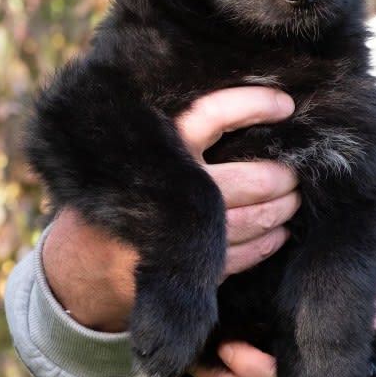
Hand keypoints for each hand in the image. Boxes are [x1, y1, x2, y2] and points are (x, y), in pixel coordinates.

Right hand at [42, 87, 298, 330]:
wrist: (78, 264)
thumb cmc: (119, 193)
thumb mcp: (133, 152)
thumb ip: (177, 134)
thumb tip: (246, 109)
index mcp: (154, 150)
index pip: (213, 114)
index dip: (253, 105)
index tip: (286, 104)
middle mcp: (166, 188)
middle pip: (246, 180)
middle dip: (281, 177)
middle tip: (296, 173)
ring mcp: (174, 236)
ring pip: (248, 220)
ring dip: (280, 211)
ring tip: (293, 200)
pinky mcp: (181, 272)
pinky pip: (239, 258)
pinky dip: (265, 245)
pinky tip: (277, 234)